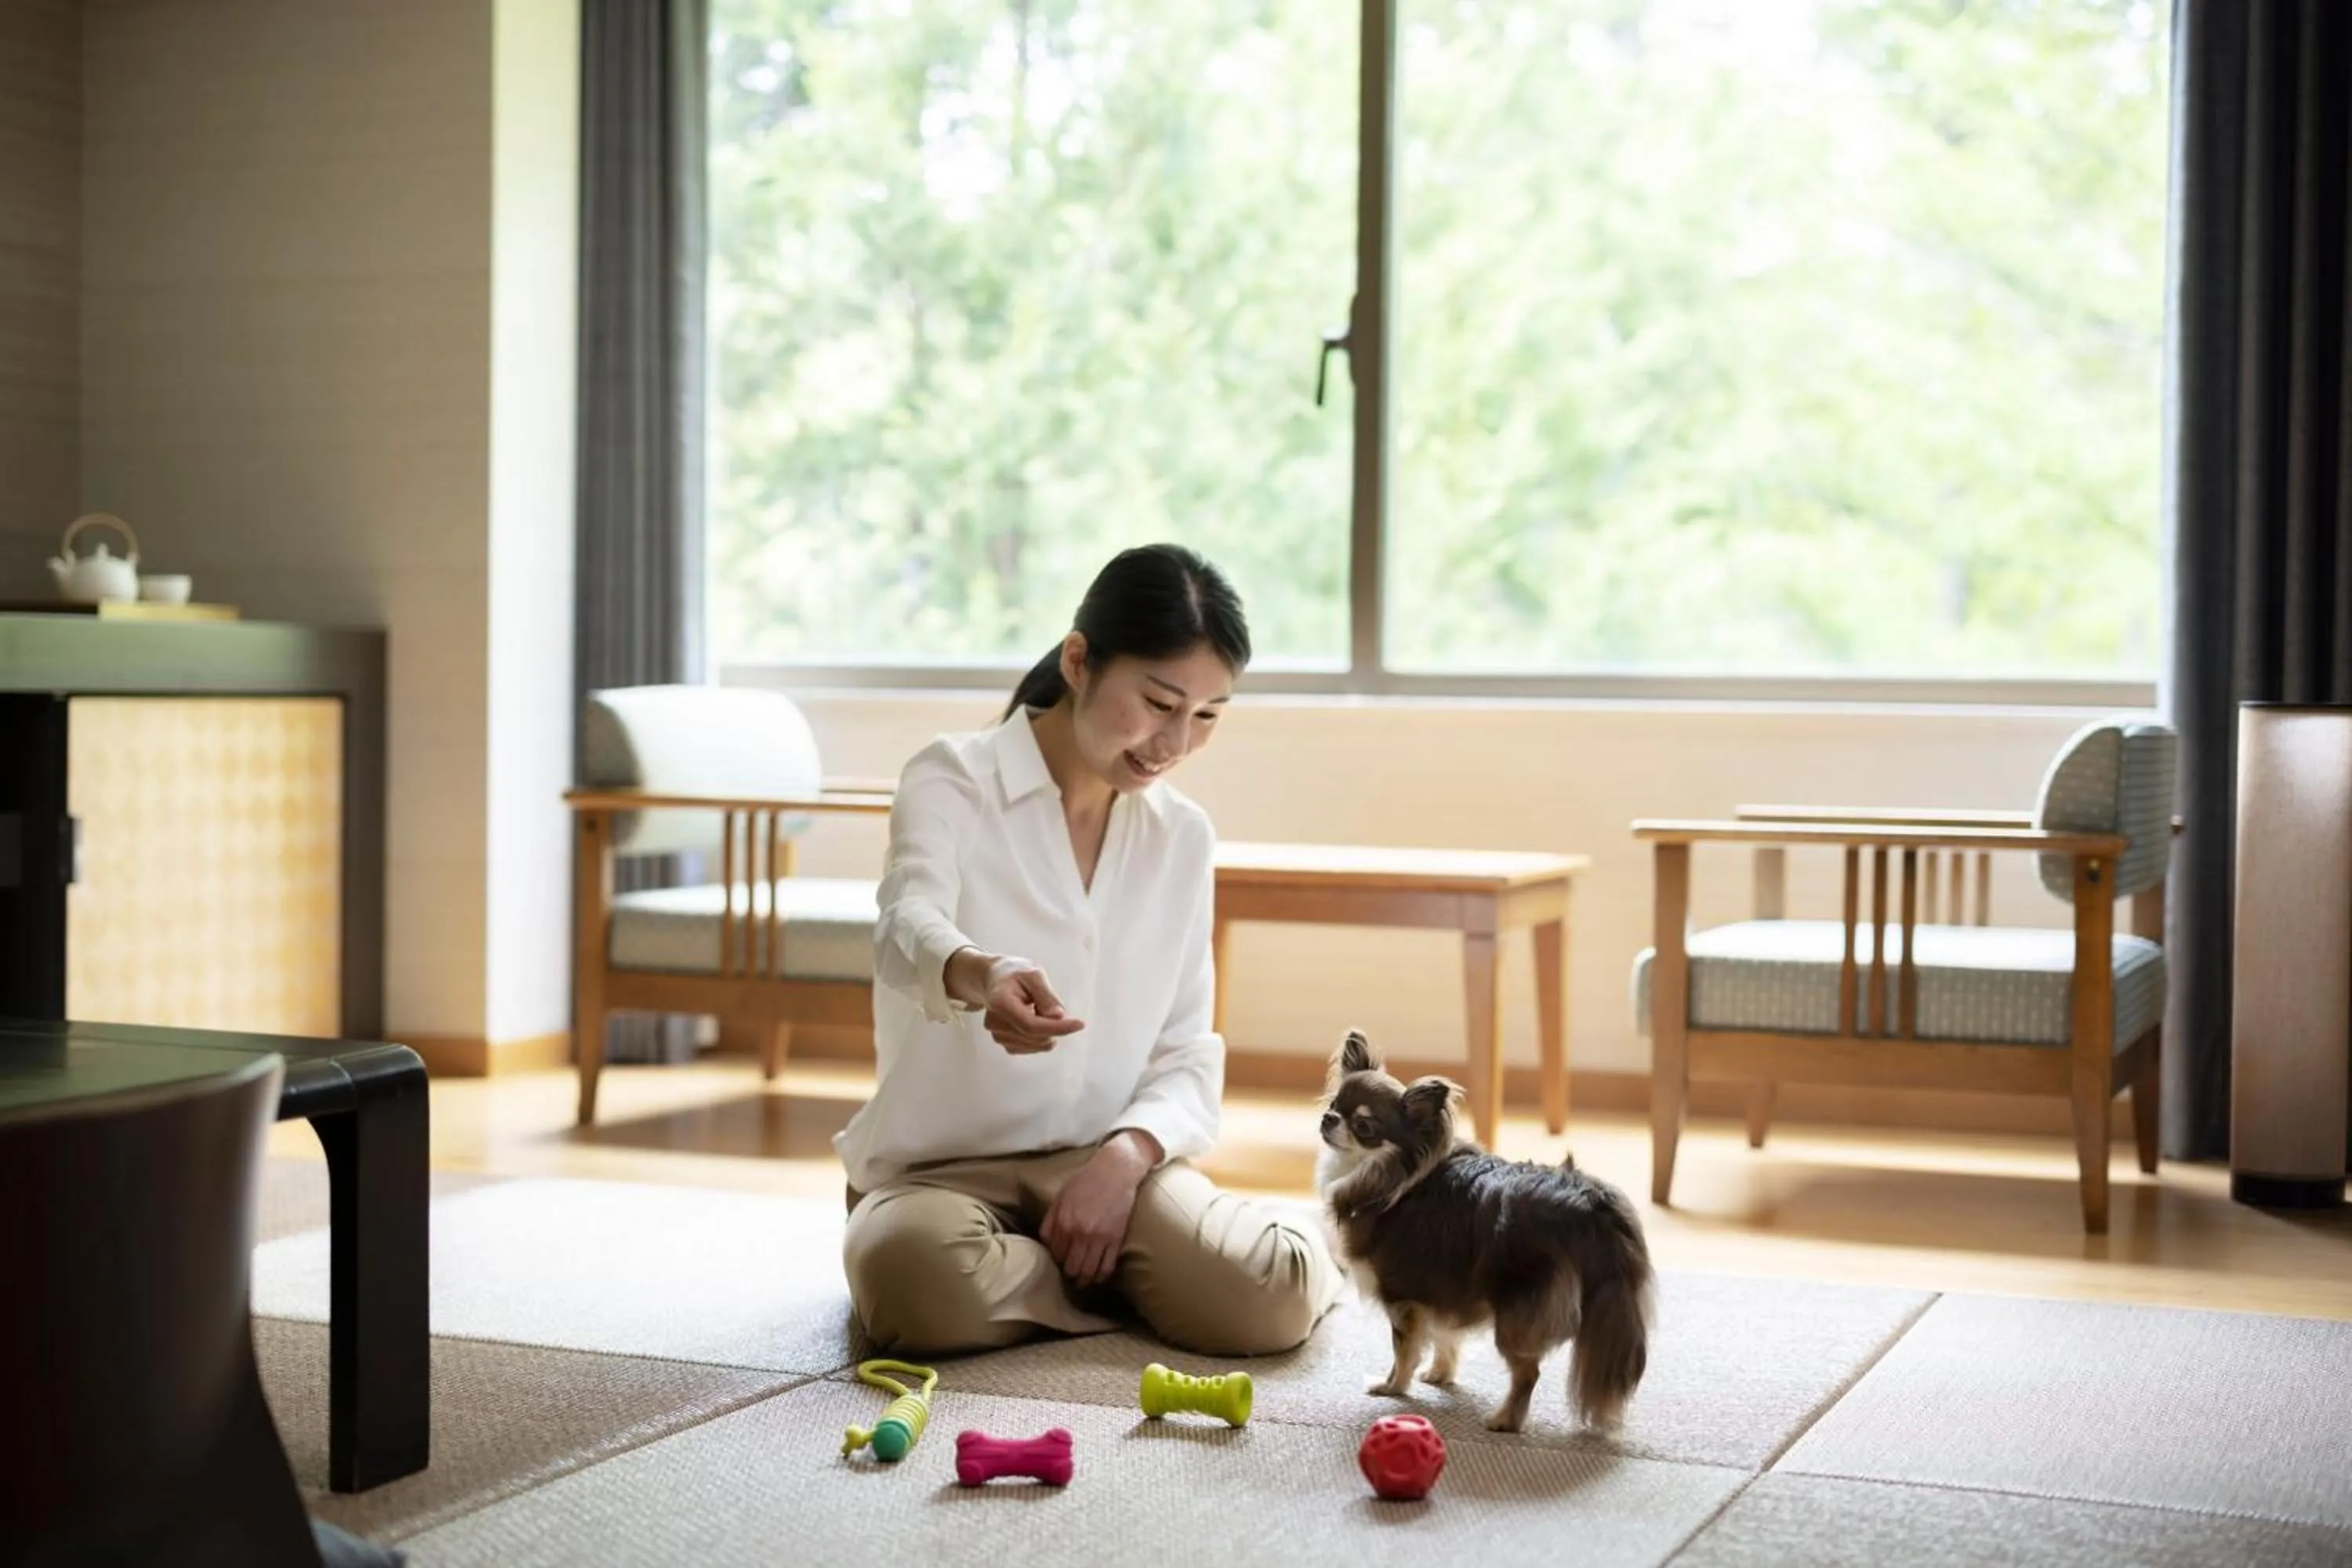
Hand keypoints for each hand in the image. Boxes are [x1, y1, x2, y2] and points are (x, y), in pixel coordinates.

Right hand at [947, 950, 1085, 1054]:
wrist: (994, 980)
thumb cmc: (1014, 974)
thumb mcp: (1033, 975)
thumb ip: (1046, 996)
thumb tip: (1058, 1016)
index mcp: (1000, 1003)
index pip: (1032, 1025)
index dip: (1057, 1028)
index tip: (1080, 1024)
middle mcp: (994, 1023)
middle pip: (1035, 1036)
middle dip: (1054, 1026)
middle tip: (1052, 1005)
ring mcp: (997, 1035)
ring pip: (1035, 1044)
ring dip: (1047, 1031)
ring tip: (1037, 1008)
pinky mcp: (1003, 1042)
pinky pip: (1030, 1047)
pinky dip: (1040, 1037)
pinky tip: (1034, 1019)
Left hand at [1041, 1131, 1159, 1287]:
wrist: (1115, 1170)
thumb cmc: (1086, 1180)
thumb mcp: (1061, 1196)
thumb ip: (1051, 1220)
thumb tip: (1046, 1242)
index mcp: (1063, 1222)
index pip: (1055, 1254)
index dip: (1057, 1260)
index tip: (1060, 1261)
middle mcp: (1079, 1234)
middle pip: (1070, 1268)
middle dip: (1069, 1274)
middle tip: (1070, 1274)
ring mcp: (1099, 1238)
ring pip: (1088, 1272)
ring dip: (1084, 1281)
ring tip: (1082, 1282)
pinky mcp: (1116, 1239)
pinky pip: (1107, 1267)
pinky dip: (1101, 1276)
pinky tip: (1098, 1277)